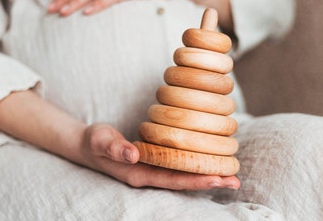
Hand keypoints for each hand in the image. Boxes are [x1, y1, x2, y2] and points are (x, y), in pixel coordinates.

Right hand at [78, 123, 239, 190]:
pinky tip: (207, 161)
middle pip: (182, 182)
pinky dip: (193, 166)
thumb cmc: (94, 141)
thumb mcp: (100, 140)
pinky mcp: (153, 162)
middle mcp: (147, 175)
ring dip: (205, 174)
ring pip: (182, 176)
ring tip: (230, 174)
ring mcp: (151, 170)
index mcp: (137, 173)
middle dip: (207, 181)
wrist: (88, 144)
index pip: (171, 180)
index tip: (217, 178)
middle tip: (234, 180)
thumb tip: (133, 154)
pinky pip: (176, 167)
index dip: (194, 180)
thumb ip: (115, 147)